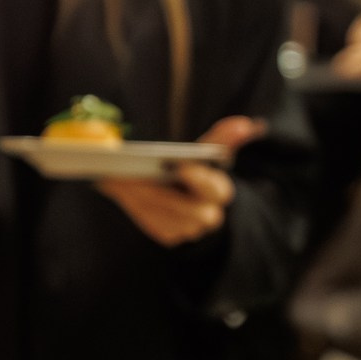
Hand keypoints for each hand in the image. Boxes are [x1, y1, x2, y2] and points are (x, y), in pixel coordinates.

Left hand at [98, 116, 264, 245]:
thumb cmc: (200, 174)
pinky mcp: (169, 235)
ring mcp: (188, 229)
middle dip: (159, 192)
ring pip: (162, 215)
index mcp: (220, 192)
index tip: (182, 166)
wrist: (194, 206)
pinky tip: (113, 186)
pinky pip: (148, 220)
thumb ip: (223, 140)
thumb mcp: (211, 156)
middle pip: (186, 209)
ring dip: (137, 196)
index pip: (214, 189)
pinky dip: (131, 203)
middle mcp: (208, 216)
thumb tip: (246, 125)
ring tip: (113, 176)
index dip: (199, 179)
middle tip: (132, 174)